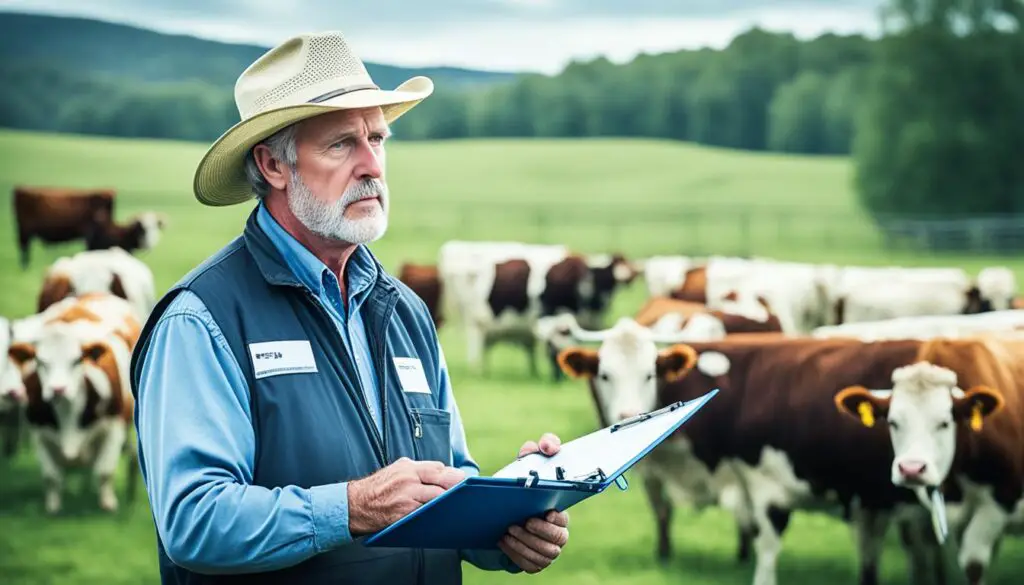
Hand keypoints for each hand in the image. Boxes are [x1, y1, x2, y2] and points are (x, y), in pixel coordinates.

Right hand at [347, 457, 464, 534]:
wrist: (355, 505)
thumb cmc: (377, 488)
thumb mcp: (396, 470)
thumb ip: (416, 470)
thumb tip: (440, 473)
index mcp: (408, 467)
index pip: (438, 468)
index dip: (451, 475)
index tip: (462, 481)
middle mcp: (409, 479)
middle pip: (443, 480)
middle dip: (456, 487)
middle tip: (468, 493)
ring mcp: (407, 496)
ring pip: (437, 498)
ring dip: (449, 501)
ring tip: (459, 505)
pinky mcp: (405, 513)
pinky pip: (427, 513)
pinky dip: (436, 514)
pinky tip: (443, 516)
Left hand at [499, 432, 568, 572]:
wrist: (499, 514)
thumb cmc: (518, 488)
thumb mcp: (524, 466)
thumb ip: (536, 452)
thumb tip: (548, 446)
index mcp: (558, 512)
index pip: (564, 519)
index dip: (557, 519)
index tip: (546, 513)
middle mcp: (557, 534)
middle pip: (557, 539)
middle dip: (539, 533)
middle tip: (522, 522)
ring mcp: (547, 550)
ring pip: (543, 554)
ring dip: (525, 543)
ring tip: (508, 531)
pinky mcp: (535, 563)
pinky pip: (530, 564)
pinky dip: (516, 554)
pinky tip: (503, 542)